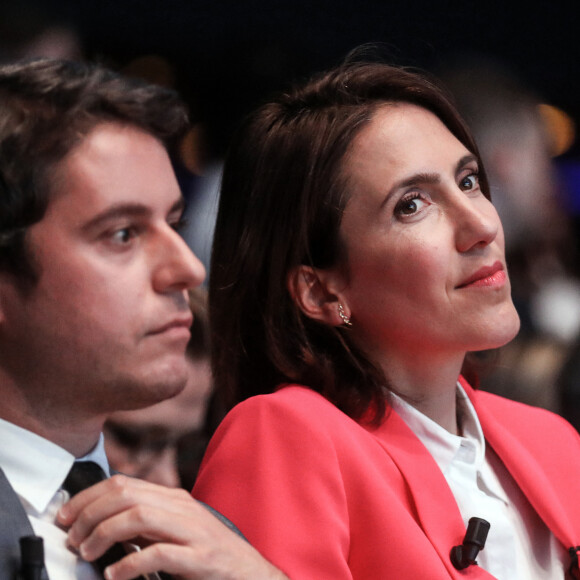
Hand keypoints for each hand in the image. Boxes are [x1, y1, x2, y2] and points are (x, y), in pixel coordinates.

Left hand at [57, 474, 287, 579]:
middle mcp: (182, 508)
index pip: (124, 483)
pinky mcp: (201, 558)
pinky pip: (159, 554)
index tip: (67, 516)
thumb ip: (147, 523)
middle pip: (126, 495)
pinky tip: (114, 574)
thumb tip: (101, 524)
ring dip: (104, 534)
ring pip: (139, 516)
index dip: (89, 497)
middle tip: (72, 538)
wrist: (251, 574)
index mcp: (174, 498)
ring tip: (88, 552)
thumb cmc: (209, 554)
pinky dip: (130, 563)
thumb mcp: (176, 530)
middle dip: (89, 514)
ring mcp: (193, 531)